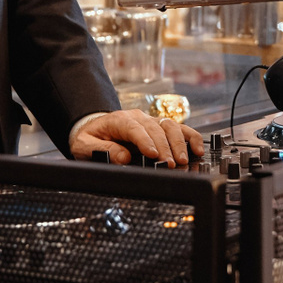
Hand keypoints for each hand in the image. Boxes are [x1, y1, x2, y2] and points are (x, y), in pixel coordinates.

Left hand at [71, 109, 202, 166]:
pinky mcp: (160, 127)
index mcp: (119, 120)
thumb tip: (122, 158)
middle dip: (165, 147)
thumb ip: (101, 150)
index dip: (146, 141)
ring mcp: (151, 121)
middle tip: (170, 164)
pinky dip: (190, 137)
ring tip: (183, 160)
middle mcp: (138, 117)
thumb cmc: (90, 137)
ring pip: (170, 126)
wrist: (95, 128)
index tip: (153, 155)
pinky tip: (197, 148)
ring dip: (179, 143)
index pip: (135, 128)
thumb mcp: (85, 145)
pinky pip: (179, 128)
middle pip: (156, 129)